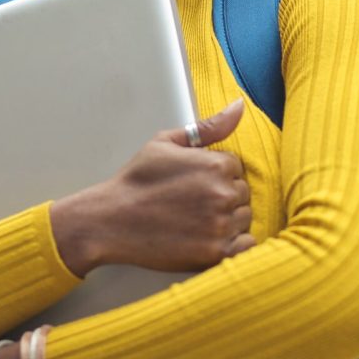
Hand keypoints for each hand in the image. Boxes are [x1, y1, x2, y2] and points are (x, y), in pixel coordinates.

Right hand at [51, 98, 254, 275]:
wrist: (112, 220)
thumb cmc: (138, 180)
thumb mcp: (167, 142)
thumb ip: (209, 126)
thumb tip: (239, 105)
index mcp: (215, 165)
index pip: (235, 167)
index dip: (215, 174)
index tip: (193, 183)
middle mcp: (222, 194)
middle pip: (242, 193)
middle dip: (222, 195)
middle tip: (192, 202)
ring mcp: (220, 226)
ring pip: (244, 219)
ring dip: (228, 219)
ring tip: (196, 220)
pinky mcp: (216, 254)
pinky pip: (245, 246)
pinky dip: (233, 243)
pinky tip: (209, 238)